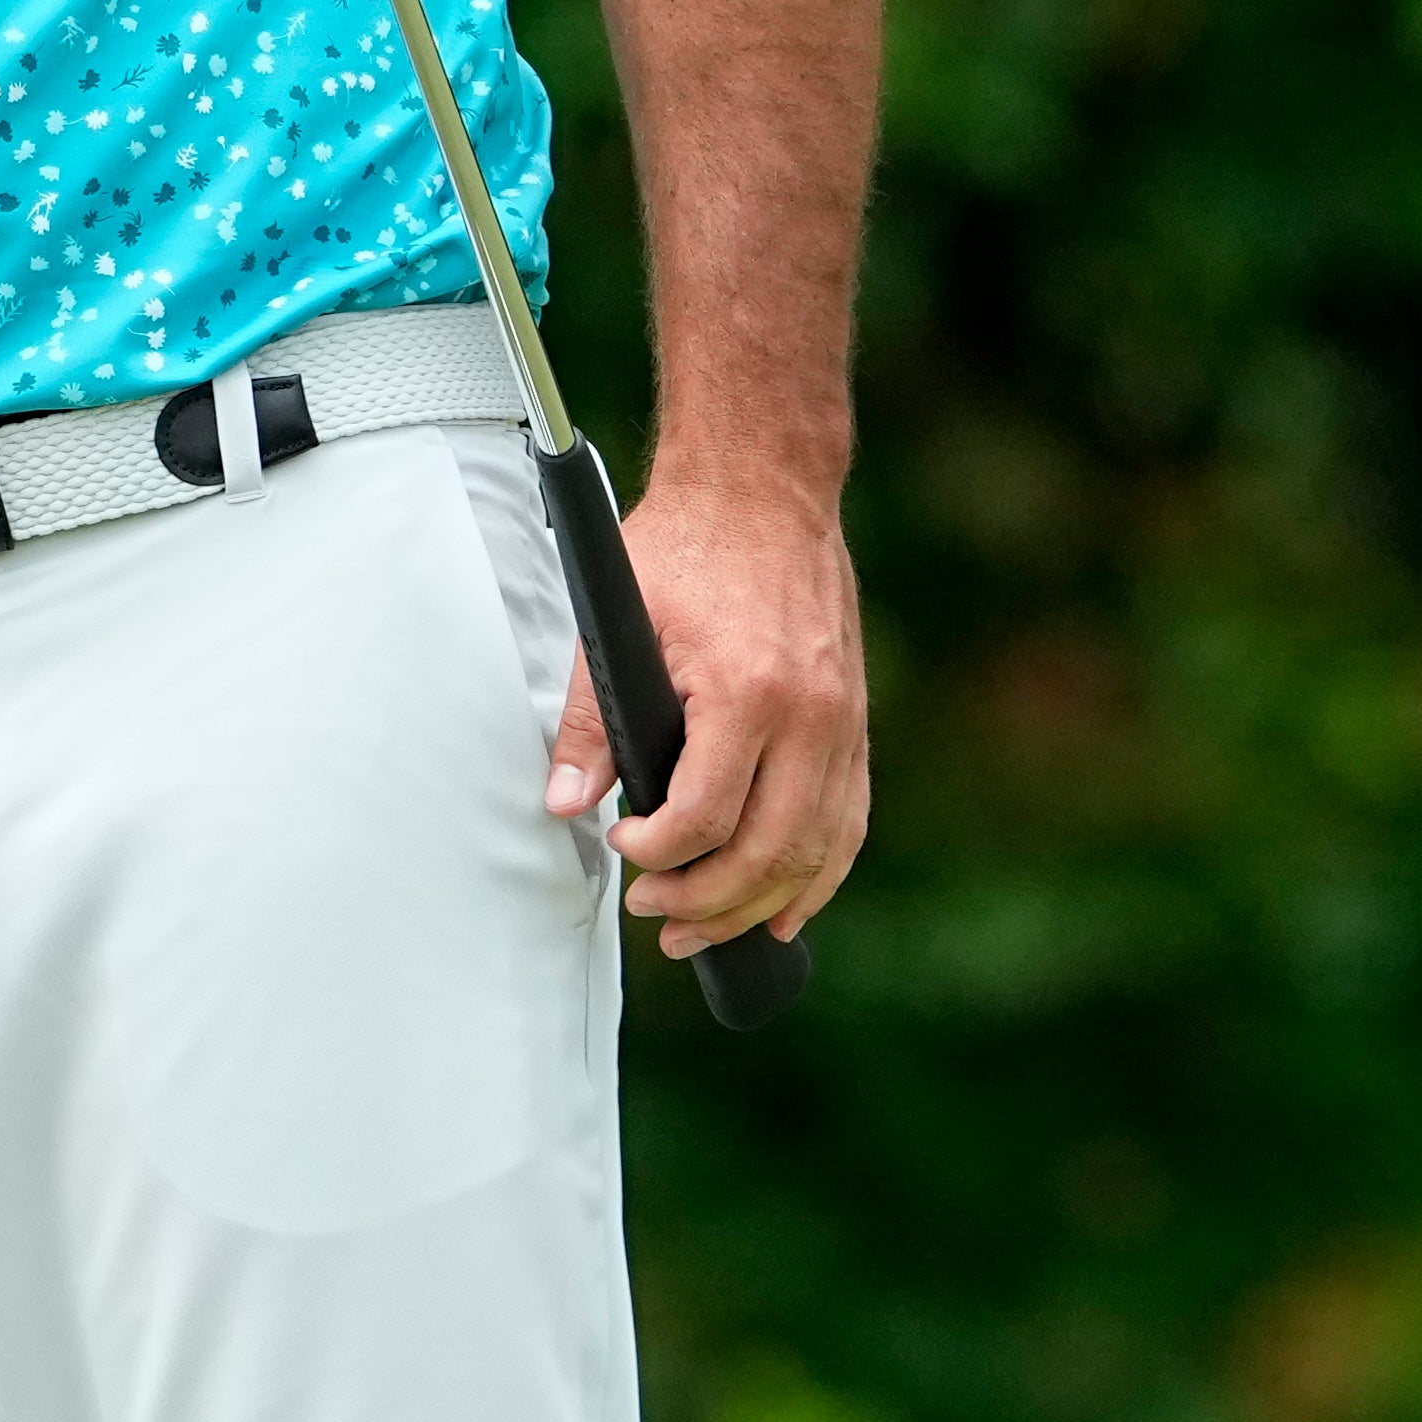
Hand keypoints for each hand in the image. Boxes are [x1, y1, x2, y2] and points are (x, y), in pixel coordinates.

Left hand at [544, 477, 865, 957]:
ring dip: (758, 905)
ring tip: (701, 932)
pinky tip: (783, 910)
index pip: (705, 817)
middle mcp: (810, 716)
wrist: (766, 489)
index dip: (657, 854)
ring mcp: (843, 722)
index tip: (622, 849)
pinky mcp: (855, 722)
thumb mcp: (619, 620)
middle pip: (767, 852)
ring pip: (816, 851)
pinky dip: (818, 876)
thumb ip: (591, 720)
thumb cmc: (687, 544)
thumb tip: (566, 803)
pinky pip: (849, 822)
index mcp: (747, 690)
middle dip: (704, 901)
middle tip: (654, 914)